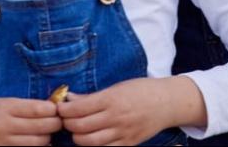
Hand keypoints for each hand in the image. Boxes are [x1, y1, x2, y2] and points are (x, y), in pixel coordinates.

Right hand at [0, 97, 60, 145]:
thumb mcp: (0, 102)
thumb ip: (22, 106)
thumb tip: (49, 108)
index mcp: (6, 107)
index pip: (39, 109)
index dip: (54, 110)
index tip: (58, 109)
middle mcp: (5, 125)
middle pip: (42, 127)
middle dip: (56, 124)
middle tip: (59, 121)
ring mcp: (3, 142)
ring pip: (38, 143)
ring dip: (47, 139)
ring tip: (48, 133)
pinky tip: (37, 143)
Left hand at [58, 76, 205, 145]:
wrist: (167, 103)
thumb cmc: (141, 91)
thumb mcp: (116, 87)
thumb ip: (92, 96)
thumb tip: (69, 98)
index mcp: (112, 99)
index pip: (79, 108)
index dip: (64, 110)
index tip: (59, 108)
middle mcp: (116, 117)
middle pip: (80, 127)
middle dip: (67, 124)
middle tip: (65, 120)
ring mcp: (123, 133)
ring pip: (89, 142)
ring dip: (77, 137)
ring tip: (76, 130)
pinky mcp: (128, 144)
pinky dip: (92, 146)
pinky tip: (90, 139)